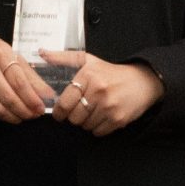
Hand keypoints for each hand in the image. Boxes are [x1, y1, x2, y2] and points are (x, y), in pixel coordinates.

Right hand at [0, 31, 52, 122]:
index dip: (32, 97)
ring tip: (26, 117)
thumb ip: (31, 75)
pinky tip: (13, 116)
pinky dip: (4, 116)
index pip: (18, 81)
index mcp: (1, 55)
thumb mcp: (12, 55)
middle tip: (36, 114)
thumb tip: (48, 94)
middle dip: (25, 110)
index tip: (42, 107)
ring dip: (15, 116)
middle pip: (9, 97)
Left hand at [42, 51, 163, 136]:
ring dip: (86, 121)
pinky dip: (98, 127)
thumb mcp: (88, 60)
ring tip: (94, 110)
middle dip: (74, 116)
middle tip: (80, 109)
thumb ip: (63, 58)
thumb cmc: (111, 72)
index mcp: (89, 75)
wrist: (143, 82)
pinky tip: (103, 115)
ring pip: (85, 126)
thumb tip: (42, 53)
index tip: (60, 112)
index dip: (59, 111)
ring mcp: (109, 106)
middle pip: (74, 117)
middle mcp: (99, 91)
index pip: (65, 102)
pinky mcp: (118, 119)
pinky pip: (97, 132)